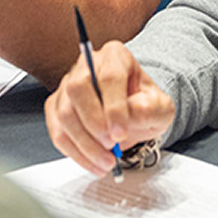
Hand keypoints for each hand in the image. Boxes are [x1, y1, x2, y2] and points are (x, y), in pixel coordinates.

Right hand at [44, 41, 173, 174]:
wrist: (135, 114)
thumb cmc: (145, 105)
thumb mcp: (160, 108)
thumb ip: (150, 109)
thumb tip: (132, 114)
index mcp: (115, 56)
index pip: (109, 77)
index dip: (113, 107)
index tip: (120, 133)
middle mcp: (87, 66)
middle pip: (77, 89)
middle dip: (93, 124)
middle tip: (110, 146)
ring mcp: (68, 85)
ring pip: (64, 113)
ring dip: (84, 144)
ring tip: (106, 160)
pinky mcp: (56, 107)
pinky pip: (57, 131)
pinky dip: (74, 151)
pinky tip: (92, 161)